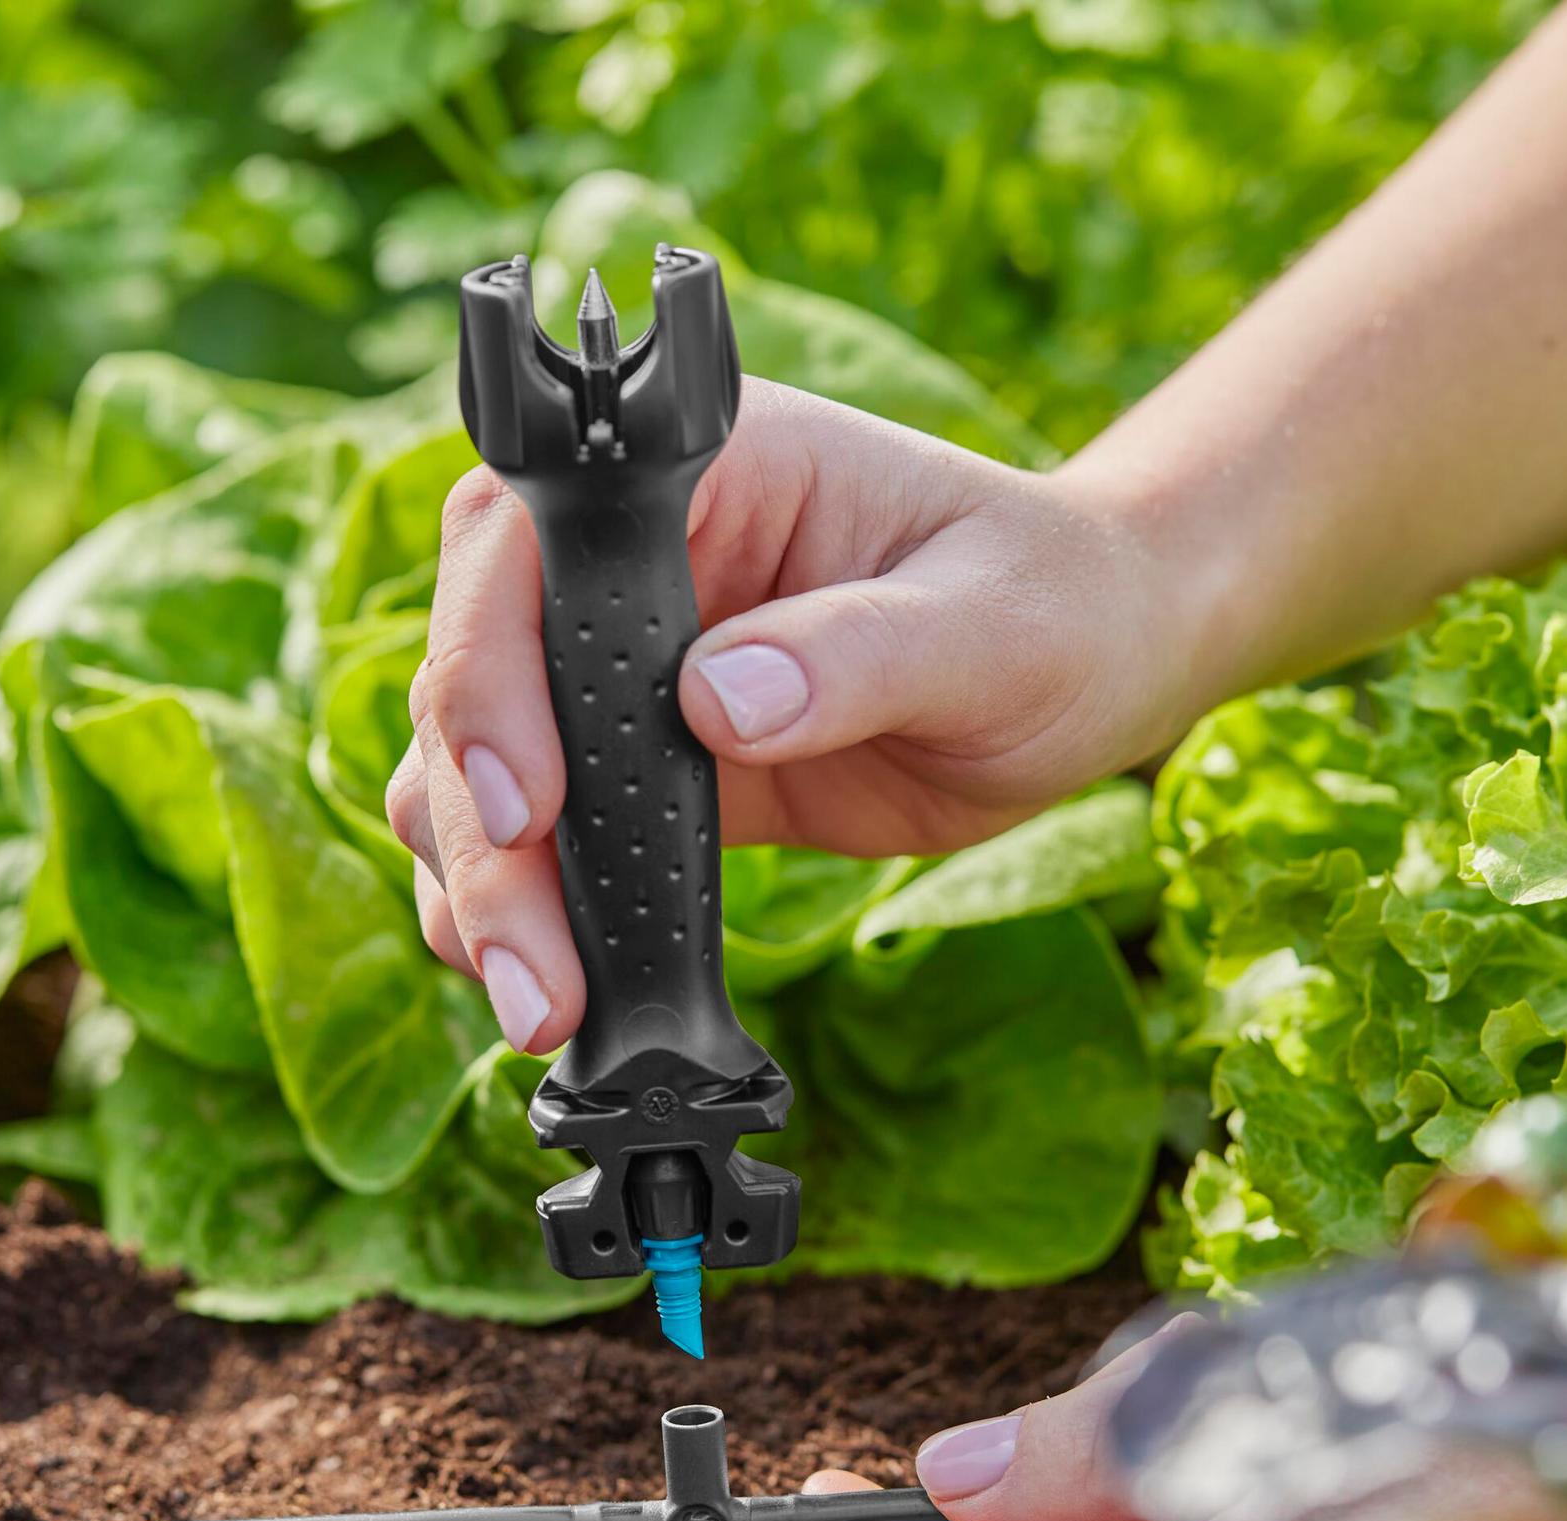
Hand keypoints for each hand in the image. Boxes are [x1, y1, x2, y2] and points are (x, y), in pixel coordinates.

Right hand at [385, 379, 1203, 1051]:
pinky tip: (544, 989)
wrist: (1093, 663)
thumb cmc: (1054, 605)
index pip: (525, 542)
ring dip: (478, 885)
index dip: (491, 667)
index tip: (534, 804)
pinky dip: (514, 910)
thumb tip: (720, 701)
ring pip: (472, 764)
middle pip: (475, 670)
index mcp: (701, 469)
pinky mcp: (639, 765)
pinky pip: (535, 836)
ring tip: (538, 1005)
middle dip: (482, 826)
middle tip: (532, 967)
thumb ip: (860, 652)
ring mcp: (621, 664)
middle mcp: (631, 556)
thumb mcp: (988, 623)